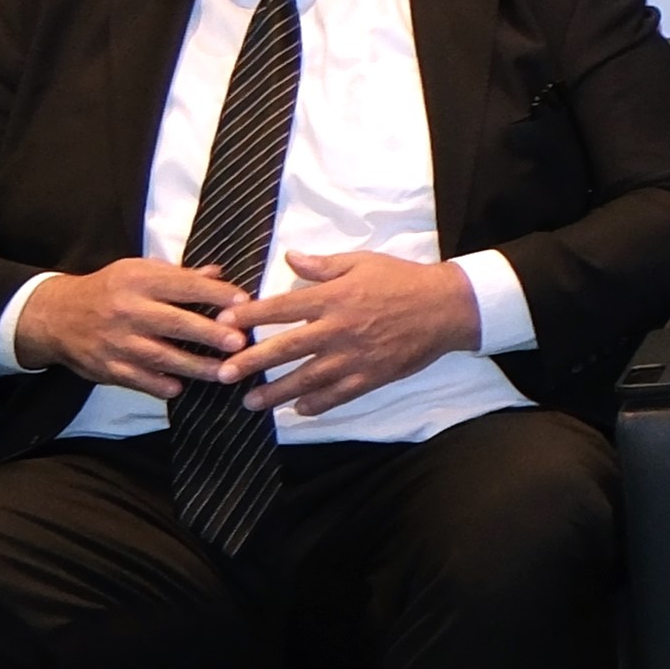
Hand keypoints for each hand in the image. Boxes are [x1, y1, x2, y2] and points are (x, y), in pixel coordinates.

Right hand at [19, 255, 256, 394]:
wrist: (55, 316)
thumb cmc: (108, 290)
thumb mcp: (139, 271)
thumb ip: (179, 276)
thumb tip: (219, 274)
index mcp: (139, 281)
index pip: (184, 285)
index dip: (215, 294)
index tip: (245, 302)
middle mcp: (128, 310)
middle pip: (175, 323)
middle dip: (210, 334)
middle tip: (240, 342)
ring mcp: (117, 341)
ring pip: (161, 356)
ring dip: (196, 366)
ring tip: (226, 372)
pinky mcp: (107, 367)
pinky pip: (138, 379)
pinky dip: (159, 385)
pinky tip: (180, 388)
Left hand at [241, 243, 483, 412]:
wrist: (446, 307)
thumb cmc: (403, 280)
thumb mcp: (363, 262)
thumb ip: (324, 265)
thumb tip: (289, 259)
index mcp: (333, 298)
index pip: (281, 308)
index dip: (250, 316)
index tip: (223, 324)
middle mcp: (338, 330)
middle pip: (285, 349)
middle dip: (250, 362)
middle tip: (222, 374)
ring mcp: (354, 357)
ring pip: (306, 378)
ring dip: (274, 392)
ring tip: (250, 402)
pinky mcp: (371, 377)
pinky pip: (337, 395)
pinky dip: (316, 404)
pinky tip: (298, 409)